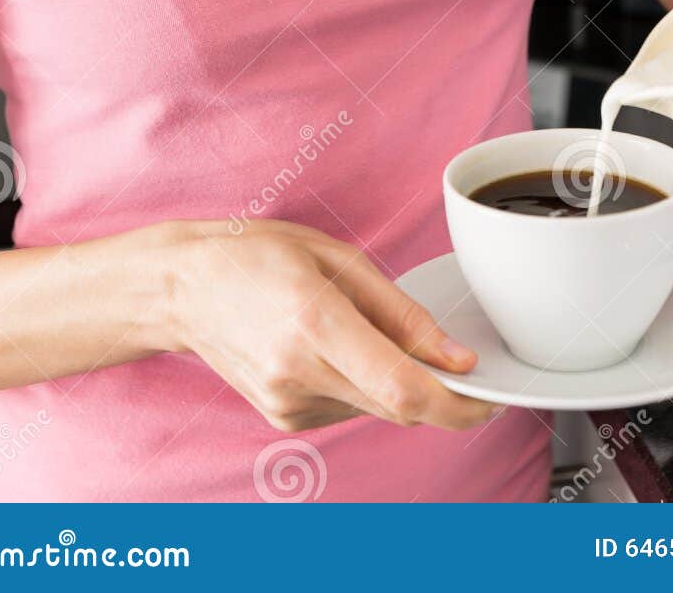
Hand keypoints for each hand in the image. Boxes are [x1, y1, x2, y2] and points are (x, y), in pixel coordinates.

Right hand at [159, 216, 500, 432]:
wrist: (184, 287)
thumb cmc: (257, 255)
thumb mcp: (337, 258)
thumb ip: (401, 313)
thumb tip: (454, 357)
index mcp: (316, 323)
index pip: (403, 389)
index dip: (458, 403)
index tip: (488, 395)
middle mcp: (299, 374)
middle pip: (399, 408)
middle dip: (440, 393)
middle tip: (455, 360)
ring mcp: (288, 403)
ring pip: (377, 408)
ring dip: (397, 382)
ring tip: (367, 330)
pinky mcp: (284, 418)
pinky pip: (350, 407)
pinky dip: (364, 384)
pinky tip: (337, 347)